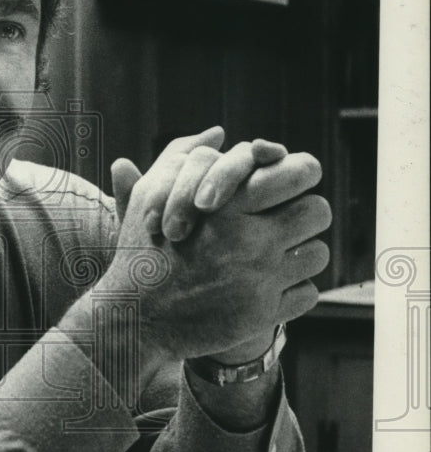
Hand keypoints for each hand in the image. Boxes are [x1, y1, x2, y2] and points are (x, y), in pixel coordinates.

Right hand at [102, 134, 330, 362]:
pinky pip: (307, 294)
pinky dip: (290, 291)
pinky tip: (264, 289)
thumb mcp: (152, 195)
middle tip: (284, 223)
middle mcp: (249, 241)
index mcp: (227, 205)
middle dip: (303, 215)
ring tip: (274, 257)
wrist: (135, 319)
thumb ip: (182, 155)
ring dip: (300, 254)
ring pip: (317, 254)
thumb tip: (217, 132)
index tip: (289, 185)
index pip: (301, 173)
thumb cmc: (142, 252)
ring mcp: (259, 280)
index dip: (300, 174)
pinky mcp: (263, 314)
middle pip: (318, 211)